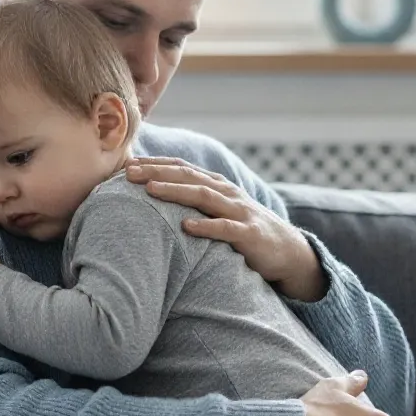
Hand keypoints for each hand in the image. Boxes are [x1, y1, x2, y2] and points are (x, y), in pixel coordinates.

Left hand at [125, 157, 326, 300]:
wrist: (288, 251)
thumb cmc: (243, 231)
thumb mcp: (218, 211)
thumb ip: (193, 202)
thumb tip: (153, 198)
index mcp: (216, 185)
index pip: (181, 167)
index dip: (154, 164)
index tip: (127, 164)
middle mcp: (226, 193)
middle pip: (188, 176)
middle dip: (157, 172)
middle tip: (128, 173)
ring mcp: (238, 212)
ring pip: (204, 196)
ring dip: (176, 192)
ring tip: (150, 190)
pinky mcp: (249, 234)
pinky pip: (225, 229)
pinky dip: (205, 226)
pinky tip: (186, 227)